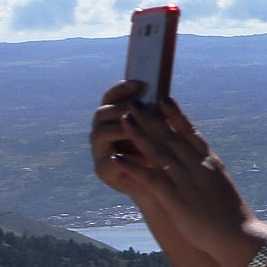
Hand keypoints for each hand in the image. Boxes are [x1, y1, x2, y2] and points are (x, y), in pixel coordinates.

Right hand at [88, 80, 155, 195]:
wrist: (157, 184)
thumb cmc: (158, 152)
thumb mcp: (158, 131)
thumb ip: (156, 115)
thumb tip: (166, 96)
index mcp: (113, 118)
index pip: (111, 97)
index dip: (121, 89)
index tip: (139, 83)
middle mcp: (102, 131)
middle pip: (102, 113)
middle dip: (120, 108)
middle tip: (136, 106)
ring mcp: (99, 150)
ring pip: (100, 133)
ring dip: (119, 129)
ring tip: (135, 126)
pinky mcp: (103, 170)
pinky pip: (109, 161)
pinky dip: (125, 157)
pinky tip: (141, 155)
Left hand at [102, 94, 262, 257]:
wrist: (238, 235)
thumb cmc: (231, 215)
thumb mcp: (221, 186)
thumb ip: (207, 173)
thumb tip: (201, 165)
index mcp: (210, 162)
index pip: (190, 132)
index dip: (175, 114)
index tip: (163, 98)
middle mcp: (197, 166)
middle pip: (170, 136)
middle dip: (150, 118)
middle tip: (135, 102)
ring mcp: (185, 181)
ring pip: (158, 151)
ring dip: (139, 134)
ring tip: (124, 119)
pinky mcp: (174, 198)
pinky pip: (149, 177)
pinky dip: (133, 165)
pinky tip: (118, 157)